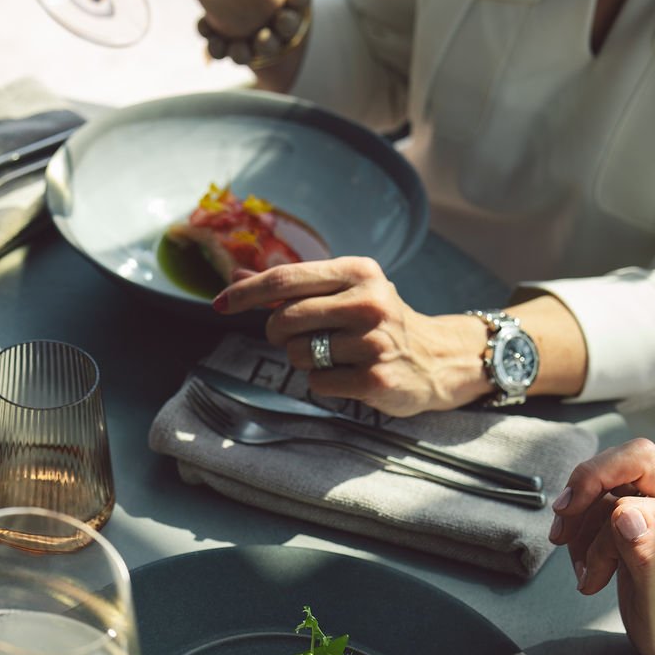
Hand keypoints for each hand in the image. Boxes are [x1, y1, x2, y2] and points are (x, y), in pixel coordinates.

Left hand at [212, 257, 489, 416]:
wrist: (436, 359)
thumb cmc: (380, 322)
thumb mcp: (345, 291)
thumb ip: (294, 285)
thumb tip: (236, 276)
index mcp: (358, 272)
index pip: (286, 278)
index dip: (247, 293)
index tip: (218, 304)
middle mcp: (368, 302)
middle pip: (285, 320)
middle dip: (280, 335)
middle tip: (301, 338)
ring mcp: (373, 342)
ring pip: (298, 355)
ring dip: (304, 360)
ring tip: (336, 355)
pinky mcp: (374, 379)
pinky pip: (317, 383)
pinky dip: (323, 382)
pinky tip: (348, 374)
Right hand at [548, 439, 654, 654]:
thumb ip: (651, 558)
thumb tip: (627, 516)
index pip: (643, 476)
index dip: (600, 495)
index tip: (566, 520)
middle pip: (633, 461)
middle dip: (589, 484)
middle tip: (561, 516)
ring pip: (610, 490)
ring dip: (582, 525)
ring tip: (581, 573)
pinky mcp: (643, 535)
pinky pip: (604, 516)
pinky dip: (583, 541)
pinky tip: (587, 574)